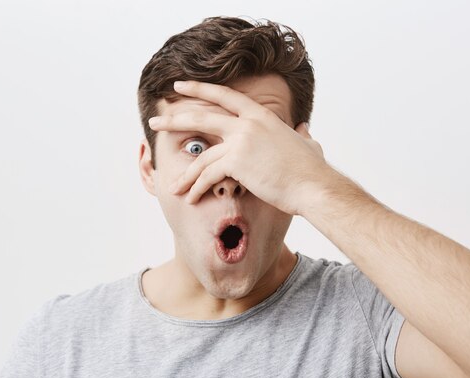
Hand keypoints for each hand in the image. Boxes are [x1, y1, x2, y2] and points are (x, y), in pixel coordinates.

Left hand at [148, 80, 327, 215]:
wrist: (314, 186)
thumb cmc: (312, 171)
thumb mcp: (307, 144)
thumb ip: (302, 134)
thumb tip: (305, 128)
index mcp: (261, 116)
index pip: (224, 95)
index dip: (200, 88)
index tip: (180, 86)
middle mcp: (247, 123)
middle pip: (201, 116)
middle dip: (173, 120)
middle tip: (154, 121)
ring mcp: (240, 140)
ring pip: (202, 155)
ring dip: (185, 173)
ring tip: (172, 184)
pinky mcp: (236, 161)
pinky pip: (208, 175)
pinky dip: (197, 188)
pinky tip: (191, 198)